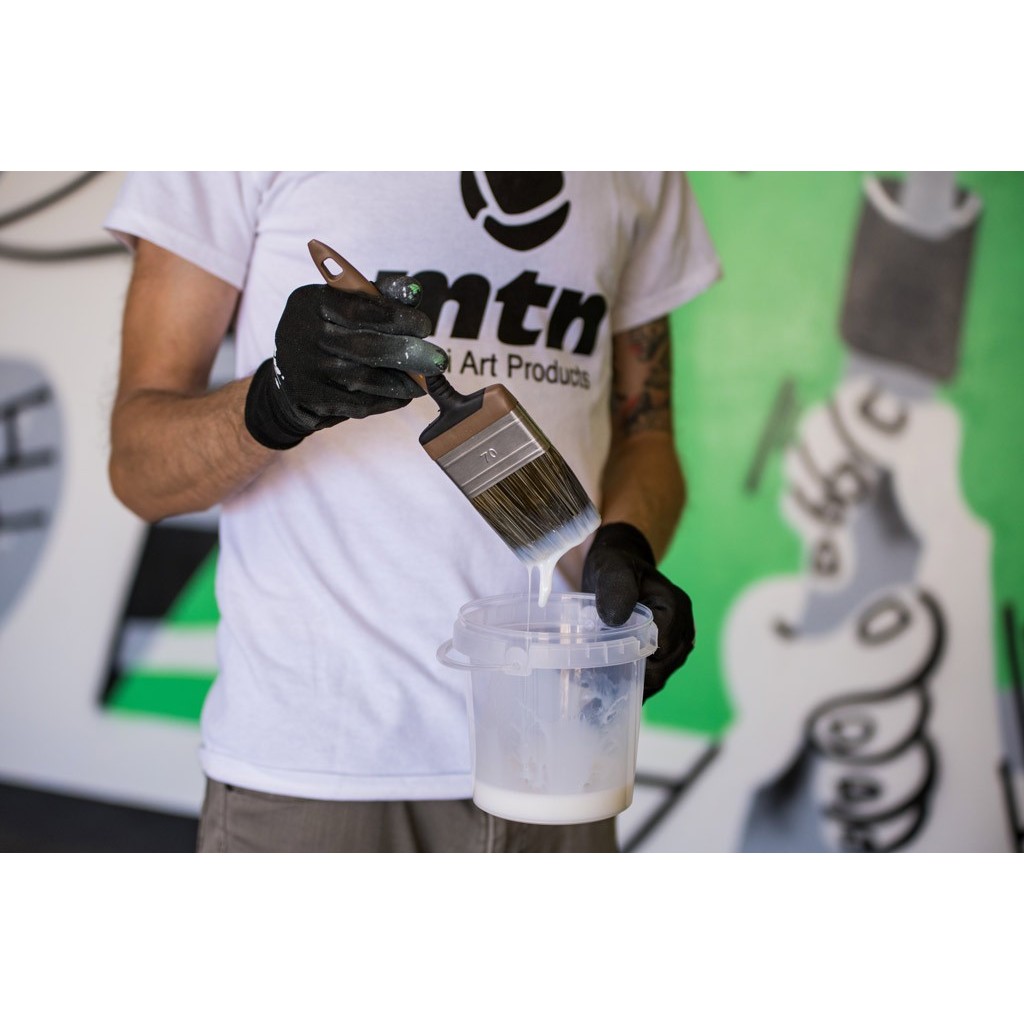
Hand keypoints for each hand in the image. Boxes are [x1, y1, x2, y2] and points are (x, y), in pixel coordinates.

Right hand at [244, 275, 448, 449]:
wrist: (290, 374)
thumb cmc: (329, 331)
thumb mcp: (344, 305)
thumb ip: (379, 296)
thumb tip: (413, 292)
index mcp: (311, 301)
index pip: (359, 308)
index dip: (397, 318)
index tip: (424, 326)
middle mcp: (301, 333)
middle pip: (364, 346)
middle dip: (407, 353)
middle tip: (439, 359)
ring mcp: (303, 369)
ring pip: (363, 379)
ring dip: (401, 382)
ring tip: (424, 381)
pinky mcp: (310, 398)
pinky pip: (357, 403)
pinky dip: (386, 400)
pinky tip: (404, 395)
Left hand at [582, 522, 694, 701]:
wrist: (618, 567)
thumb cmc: (615, 565)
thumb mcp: (612, 569)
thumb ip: (615, 589)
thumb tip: (616, 620)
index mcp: (674, 607)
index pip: (661, 647)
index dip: (636, 659)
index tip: (605, 664)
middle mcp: (682, 627)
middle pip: (663, 668)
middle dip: (634, 678)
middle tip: (597, 687)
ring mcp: (676, 641)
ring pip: (659, 676)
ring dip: (634, 685)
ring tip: (600, 694)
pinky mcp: (665, 650)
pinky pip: (654, 675)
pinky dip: (635, 684)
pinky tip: (611, 688)